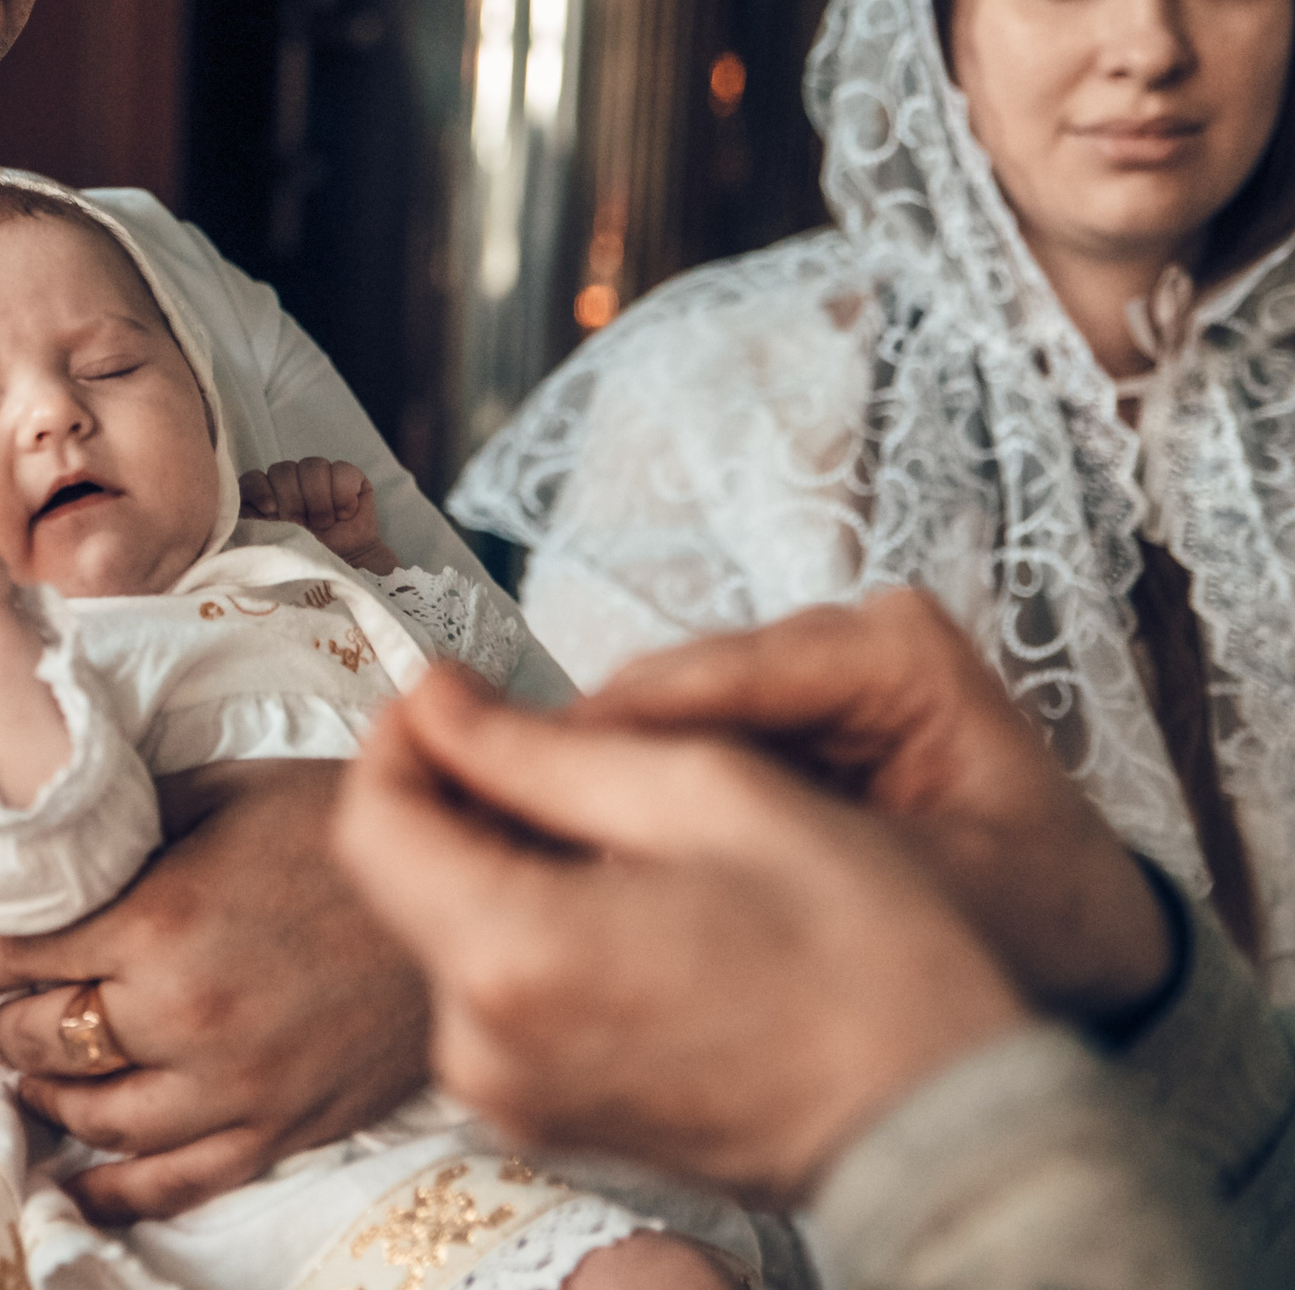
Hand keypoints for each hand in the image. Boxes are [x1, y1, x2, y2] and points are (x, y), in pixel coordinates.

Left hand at [0, 759, 430, 1221]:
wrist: (468, 874)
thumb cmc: (342, 822)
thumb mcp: (220, 790)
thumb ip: (128, 824)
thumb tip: (51, 840)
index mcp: (159, 923)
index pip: (18, 958)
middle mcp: (184, 1017)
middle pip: (46, 1040)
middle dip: (4, 1021)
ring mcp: (234, 1087)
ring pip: (97, 1118)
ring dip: (47, 1094)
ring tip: (34, 1069)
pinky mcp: (282, 1129)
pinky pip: (176, 1183)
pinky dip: (115, 1191)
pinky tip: (82, 1185)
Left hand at [239, 458, 398, 573]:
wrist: (346, 573)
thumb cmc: (305, 563)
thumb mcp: (272, 549)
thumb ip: (253, 531)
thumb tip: (233, 525)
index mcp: (267, 497)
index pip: (254, 478)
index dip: (260, 490)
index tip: (270, 512)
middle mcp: (291, 483)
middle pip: (283, 470)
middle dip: (292, 500)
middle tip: (302, 526)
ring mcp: (320, 477)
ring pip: (311, 465)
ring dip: (318, 498)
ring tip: (324, 523)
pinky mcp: (348, 477)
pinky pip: (342, 469)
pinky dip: (342, 493)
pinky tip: (344, 514)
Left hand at [335, 665, 1029, 1206]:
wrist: (940, 1121)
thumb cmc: (856, 950)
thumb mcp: (705, 794)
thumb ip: (538, 748)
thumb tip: (433, 700)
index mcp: (513, 955)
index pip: (369, 821)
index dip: (402, 734)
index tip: (458, 690)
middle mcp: (483, 1043)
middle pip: (404, 877)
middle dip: (460, 791)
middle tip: (551, 741)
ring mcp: (510, 1094)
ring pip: (448, 929)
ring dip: (499, 857)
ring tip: (611, 821)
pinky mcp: (544, 1117)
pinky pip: (494, 991)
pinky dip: (529, 925)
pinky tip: (619, 897)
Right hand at [575, 590, 1173, 1021]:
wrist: (1083, 953)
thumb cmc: (1034, 920)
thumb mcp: (921, 890)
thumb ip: (791, 846)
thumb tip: (634, 821)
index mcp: (900, 652)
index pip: (733, 671)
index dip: (627, 727)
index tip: (537, 773)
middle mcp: (845, 636)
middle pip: (679, 683)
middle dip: (597, 754)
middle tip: (505, 810)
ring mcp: (803, 672)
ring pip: (658, 711)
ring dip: (601, 774)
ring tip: (529, 831)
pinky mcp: (773, 714)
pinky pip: (672, 743)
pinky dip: (629, 795)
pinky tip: (576, 836)